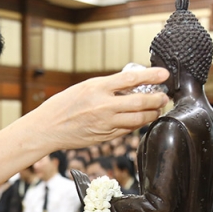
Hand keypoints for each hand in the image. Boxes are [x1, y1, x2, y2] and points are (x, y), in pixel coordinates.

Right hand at [30, 68, 168, 150]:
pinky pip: (127, 131)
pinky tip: (139, 120)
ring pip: (138, 119)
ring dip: (151, 114)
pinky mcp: (105, 136)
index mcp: (97, 88)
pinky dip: (137, 124)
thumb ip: (108, 86)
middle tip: (164, 96)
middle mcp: (103, 106)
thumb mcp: (84, 87)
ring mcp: (105, 123)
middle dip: (157, 99)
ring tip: (156, 109)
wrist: (48, 128)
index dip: (152, 76)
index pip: (131, 78)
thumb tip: (132, 83)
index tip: (164, 75)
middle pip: (140, 101)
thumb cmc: (63, 105)